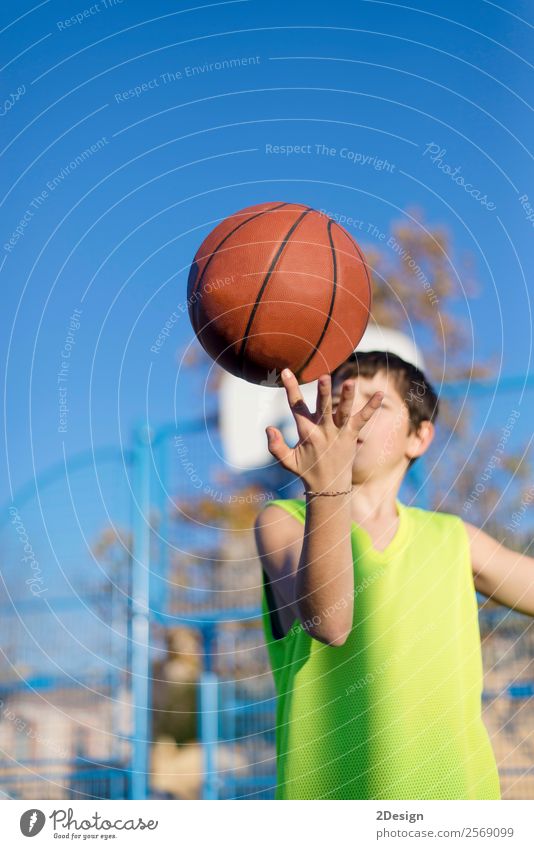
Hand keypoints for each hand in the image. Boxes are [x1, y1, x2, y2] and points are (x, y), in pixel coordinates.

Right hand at [265, 368, 383, 489]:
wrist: (329, 488)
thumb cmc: (306, 470)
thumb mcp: (287, 461)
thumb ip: (275, 446)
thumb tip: (268, 428)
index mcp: (307, 433)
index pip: (296, 407)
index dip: (291, 388)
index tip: (286, 372)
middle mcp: (324, 431)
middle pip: (323, 408)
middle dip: (323, 392)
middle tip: (324, 376)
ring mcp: (340, 433)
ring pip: (343, 412)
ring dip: (347, 397)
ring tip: (351, 382)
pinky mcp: (352, 436)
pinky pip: (363, 420)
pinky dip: (371, 407)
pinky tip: (380, 394)